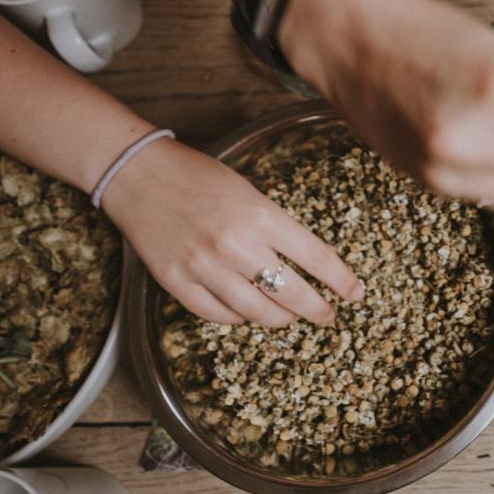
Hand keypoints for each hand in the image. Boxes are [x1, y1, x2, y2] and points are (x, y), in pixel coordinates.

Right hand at [100, 135, 362, 326]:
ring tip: (288, 316)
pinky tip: (247, 312)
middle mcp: (235, 245)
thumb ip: (276, 228)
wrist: (138, 174)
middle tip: (327, 316)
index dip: (341, 281)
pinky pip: (218, 315)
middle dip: (317, 310)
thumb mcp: (250, 192)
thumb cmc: (199, 177)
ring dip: (280, 319)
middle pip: (291, 294)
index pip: (316, 258)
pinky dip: (238, 318)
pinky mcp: (176, 282)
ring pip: (257, 313)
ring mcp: (204, 267)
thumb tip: (305, 266)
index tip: (355, 294)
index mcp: (260, 216)